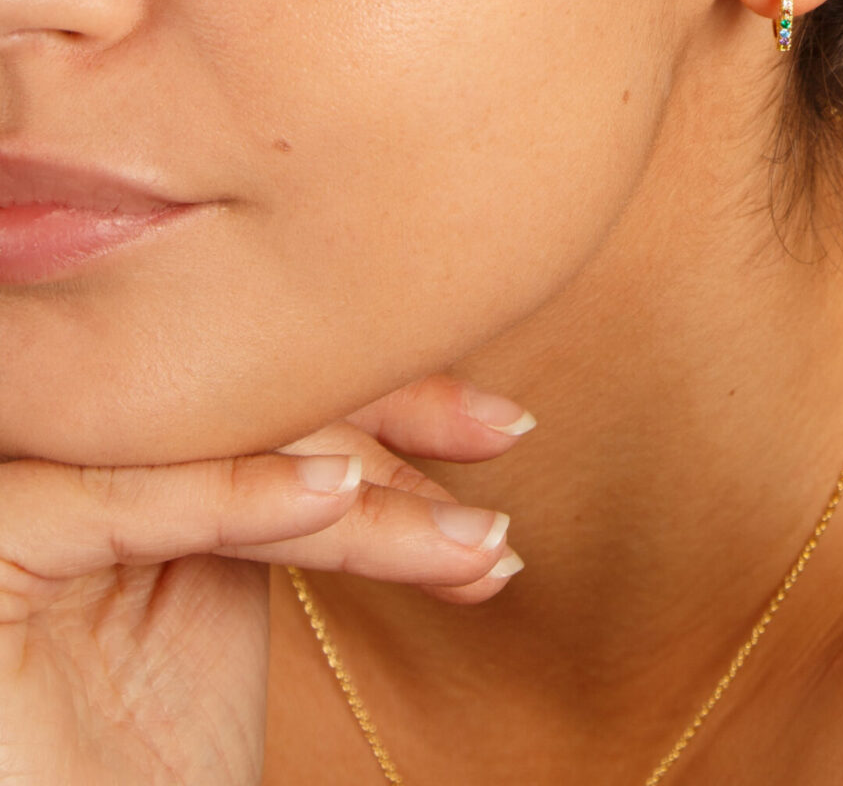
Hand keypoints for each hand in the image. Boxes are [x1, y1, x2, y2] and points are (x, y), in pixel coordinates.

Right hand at [0, 374, 532, 785]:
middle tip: (506, 437)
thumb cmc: (134, 764)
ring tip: (467, 535)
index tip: (498, 422)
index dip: (380, 391)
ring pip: (200, 443)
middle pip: (235, 394)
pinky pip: (118, 498)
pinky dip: (241, 493)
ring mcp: (10, 485)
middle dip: (384, 412)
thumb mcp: (230, 588)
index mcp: (110, 443)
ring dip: (352, 484)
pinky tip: (340, 499)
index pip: (257, 382)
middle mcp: (56, 445)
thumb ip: (278, 481)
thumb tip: (401, 402)